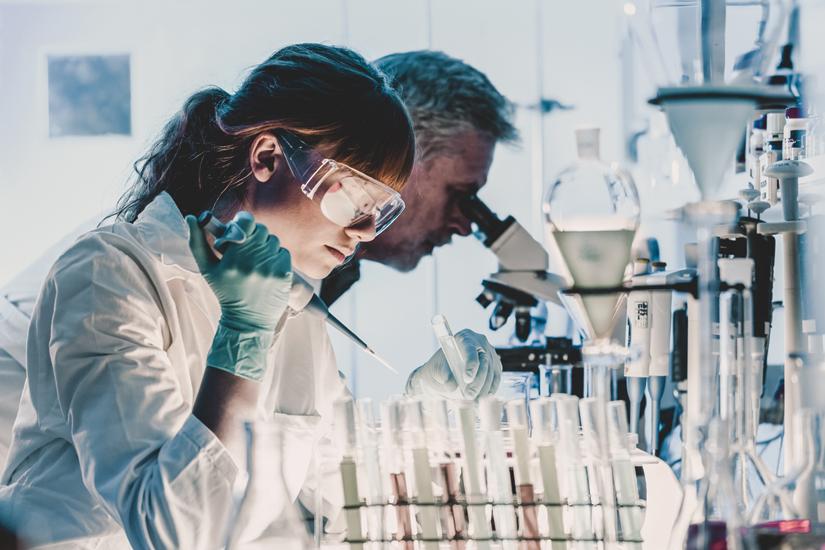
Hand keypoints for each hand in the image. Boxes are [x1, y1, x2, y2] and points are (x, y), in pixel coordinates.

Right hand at [186, 211, 291, 331]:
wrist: (247, 320)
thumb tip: (192, 217)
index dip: (244, 221)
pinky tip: (267, 267)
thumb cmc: (226, 292)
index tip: (240, 227)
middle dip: (254, 234)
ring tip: (256, 259)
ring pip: (273, 240)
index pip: (247, 222)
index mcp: (233, 257)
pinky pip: (283, 252)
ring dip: (265, 245)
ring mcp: (271, 268)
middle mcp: (253, 261)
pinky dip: (276, 256)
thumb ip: (197, 242)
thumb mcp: (207, 269)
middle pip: (261, 230)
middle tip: (247, 244)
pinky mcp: (284, 274)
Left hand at [405, 329, 501, 399]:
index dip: (470, 363)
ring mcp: (489, 352)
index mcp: (464, 337)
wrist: (444, 372)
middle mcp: (479, 342)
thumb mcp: (435, 370)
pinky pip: (496, 377)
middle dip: (477, 381)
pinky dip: (490, 388)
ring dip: (484, 388)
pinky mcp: (495, 364)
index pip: (470, 349)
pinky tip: (483, 398)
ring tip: (474, 401)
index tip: (467, 378)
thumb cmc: (439, 367)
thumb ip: (443, 375)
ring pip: (491, 371)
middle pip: (484, 361)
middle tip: (469, 395)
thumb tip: (452, 384)